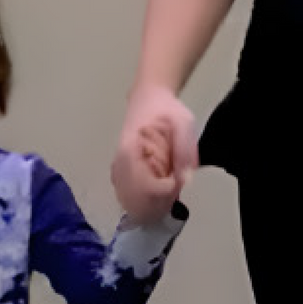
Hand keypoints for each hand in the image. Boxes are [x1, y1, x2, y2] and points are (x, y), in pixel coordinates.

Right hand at [113, 84, 196, 224]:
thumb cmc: (166, 110)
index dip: (166, 192)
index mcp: (131, 153)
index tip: (178, 181)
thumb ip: (184, 151)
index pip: (145, 189)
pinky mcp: (120, 174)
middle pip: (135, 202)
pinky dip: (143, 203)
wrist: (148, 98)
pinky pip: (128, 198)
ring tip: (167, 192)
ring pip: (130, 204)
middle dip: (158, 203)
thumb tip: (185, 180)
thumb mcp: (183, 123)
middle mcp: (120, 166)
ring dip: (151, 205)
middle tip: (174, 189)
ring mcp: (118, 171)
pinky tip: (157, 193)